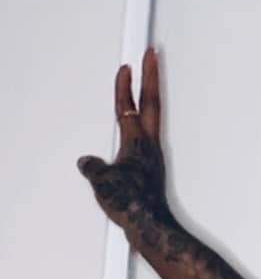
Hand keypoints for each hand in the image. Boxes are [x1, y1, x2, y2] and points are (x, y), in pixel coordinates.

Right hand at [76, 47, 170, 251]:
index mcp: (137, 142)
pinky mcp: (153, 167)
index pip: (129, 106)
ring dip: (150, 95)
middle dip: (151, 75)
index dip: (126, 85)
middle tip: (152, 54)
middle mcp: (149, 145)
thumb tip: (88, 161)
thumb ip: (93, 167)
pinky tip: (135, 130)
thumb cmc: (132, 203)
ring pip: (152, 117)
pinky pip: (147, 137)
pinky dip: (143, 123)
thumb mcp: (103, 181)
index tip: (127, 65)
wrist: (150, 225)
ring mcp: (154, 155)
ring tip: (148, 81)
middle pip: (151, 101)